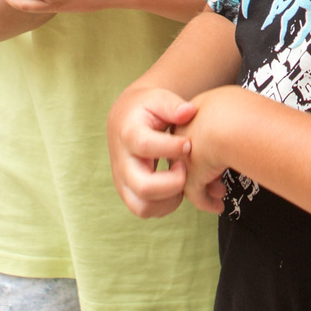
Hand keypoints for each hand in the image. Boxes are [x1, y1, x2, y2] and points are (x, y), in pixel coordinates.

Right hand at [109, 82, 198, 218]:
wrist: (125, 120)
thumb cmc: (147, 109)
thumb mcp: (159, 99)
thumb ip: (173, 105)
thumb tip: (189, 112)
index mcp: (128, 134)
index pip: (145, 146)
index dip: (170, 148)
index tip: (188, 144)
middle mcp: (122, 162)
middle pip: (143, 186)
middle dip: (172, 183)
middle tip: (185, 167)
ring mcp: (123, 181)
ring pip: (143, 206)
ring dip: (170, 199)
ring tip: (182, 179)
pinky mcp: (128, 192)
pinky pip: (145, 211)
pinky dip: (165, 206)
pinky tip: (177, 187)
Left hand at [178, 88, 249, 215]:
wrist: (230, 121)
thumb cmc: (241, 110)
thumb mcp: (235, 107)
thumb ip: (235, 117)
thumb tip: (255, 121)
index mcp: (193, 113)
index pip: (194, 132)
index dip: (208, 145)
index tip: (223, 150)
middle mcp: (184, 134)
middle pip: (191, 154)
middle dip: (206, 168)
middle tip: (219, 177)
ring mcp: (185, 155)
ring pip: (190, 174)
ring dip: (207, 185)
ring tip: (221, 193)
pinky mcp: (190, 175)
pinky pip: (195, 193)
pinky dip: (206, 201)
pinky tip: (218, 207)